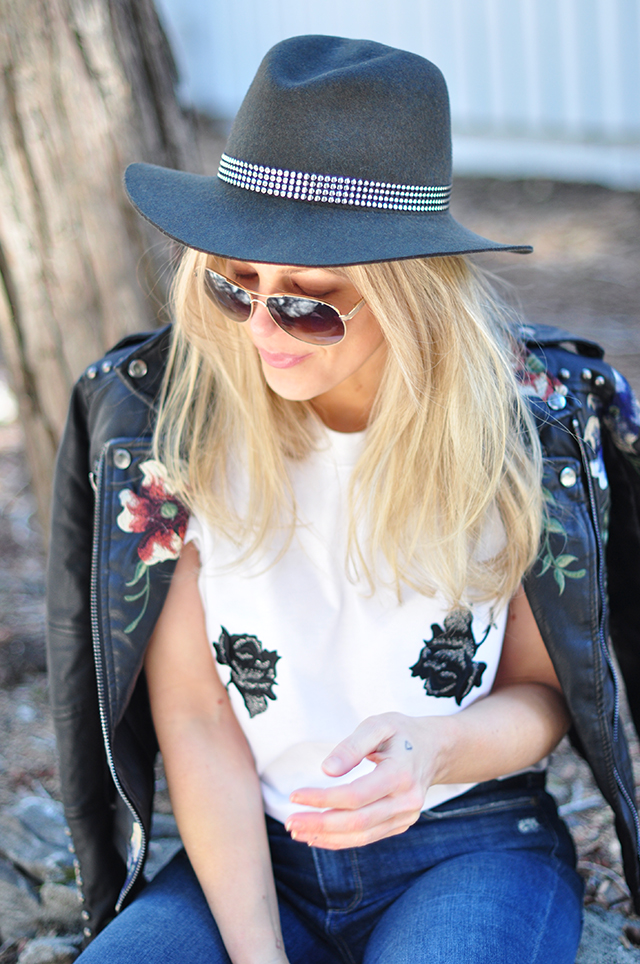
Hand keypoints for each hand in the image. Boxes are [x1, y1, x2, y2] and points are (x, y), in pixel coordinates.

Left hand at [285, 712, 447, 849]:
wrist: (434, 749)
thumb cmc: (401, 733)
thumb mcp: (378, 725)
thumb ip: (352, 746)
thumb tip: (326, 771)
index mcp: (401, 775)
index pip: (356, 796)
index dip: (323, 798)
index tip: (296, 795)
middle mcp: (407, 802)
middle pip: (358, 822)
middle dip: (320, 824)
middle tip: (289, 822)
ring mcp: (405, 817)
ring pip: (362, 836)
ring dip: (327, 837)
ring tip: (297, 831)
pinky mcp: (400, 824)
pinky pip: (368, 837)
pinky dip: (341, 840)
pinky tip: (318, 835)